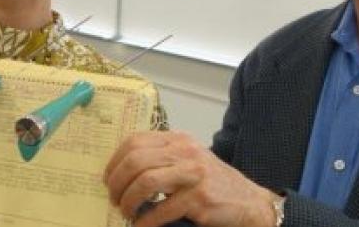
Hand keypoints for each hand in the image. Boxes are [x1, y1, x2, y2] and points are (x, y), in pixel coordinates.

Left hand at [105, 131, 277, 226]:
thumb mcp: (190, 161)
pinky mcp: (199, 198)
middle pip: (136, 160)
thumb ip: (164, 159)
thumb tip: (123, 173)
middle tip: (114, 200)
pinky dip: (145, 221)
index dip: (115, 161)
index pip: (135, 141)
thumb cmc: (215, 184)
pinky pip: (161, 209)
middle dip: (117, 184)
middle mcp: (186, 152)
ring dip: (128, 201)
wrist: (249, 203)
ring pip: (145, 182)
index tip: (108, 179)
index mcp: (180, 140)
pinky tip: (141, 226)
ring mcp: (194, 174)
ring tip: (126, 212)